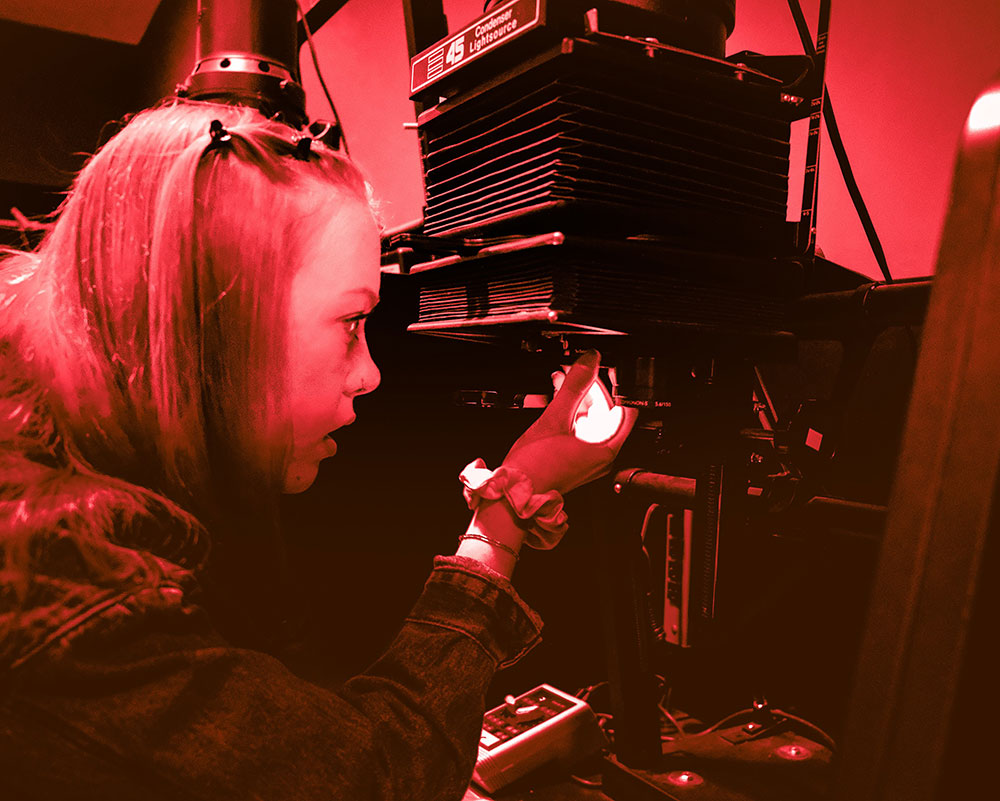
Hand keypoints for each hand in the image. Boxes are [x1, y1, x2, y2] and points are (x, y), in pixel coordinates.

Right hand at [502, 350, 636, 494]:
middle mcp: (600, 455)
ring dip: (576, 398)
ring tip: (561, 379)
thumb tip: (590, 360)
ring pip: (588, 420)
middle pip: (604, 412)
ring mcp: (587, 458)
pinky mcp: (573, 459)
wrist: (513, 494)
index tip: (601, 370)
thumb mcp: (555, 419)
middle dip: (588, 389)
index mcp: (605, 448)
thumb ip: (574, 387)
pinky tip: (555, 399)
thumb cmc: (535, 468)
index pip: (622, 408)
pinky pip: (577, 430)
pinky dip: (569, 413)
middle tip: (574, 371)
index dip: (613, 386)